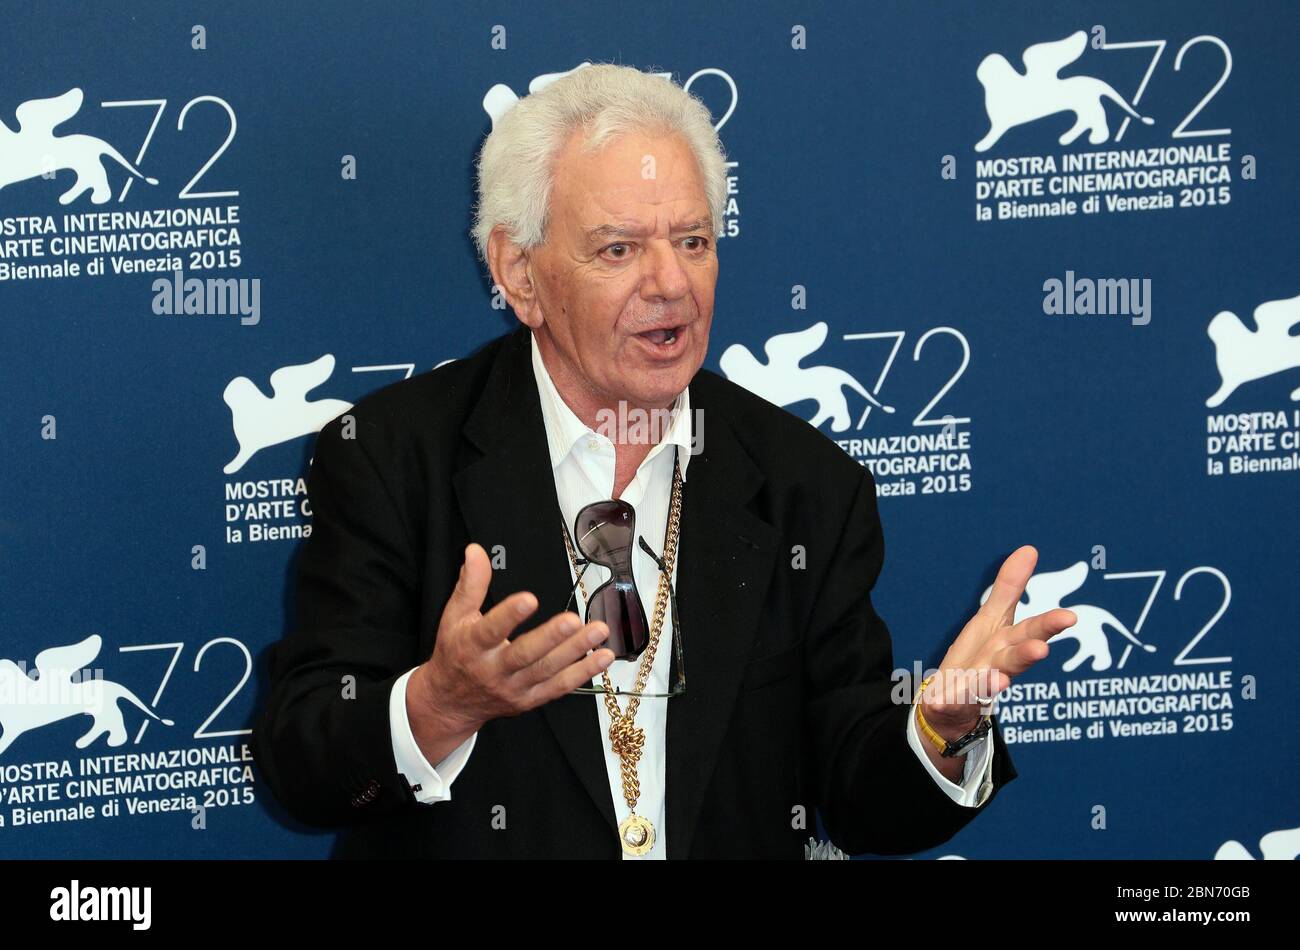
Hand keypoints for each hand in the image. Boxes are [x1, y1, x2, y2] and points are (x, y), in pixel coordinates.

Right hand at [406, 543, 614, 762]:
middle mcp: (494, 670)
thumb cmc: (456, 653)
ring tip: (598, 631)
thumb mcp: (454, 617)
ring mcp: (515, 687)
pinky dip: (583, 673)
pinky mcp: (531, 699)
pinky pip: (560, 687)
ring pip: (548, 670)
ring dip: (575, 651)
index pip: (490, 631)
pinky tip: (603, 657)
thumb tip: (476, 551)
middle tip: (573, 619)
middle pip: (524, 654)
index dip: (509, 615)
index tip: (529, 599)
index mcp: (473, 647)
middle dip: (551, 638)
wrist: (452, 701)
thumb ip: (470, 584)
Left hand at [921, 545, 1076, 740]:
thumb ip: (1010, 587)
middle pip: (1014, 658)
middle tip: (1041, 649)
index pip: (1031, 631)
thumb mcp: (993, 618)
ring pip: (985, 683)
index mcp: (1007, 643)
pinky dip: (947, 700)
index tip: (1070, 617)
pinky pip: (949, 702)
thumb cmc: (979, 658)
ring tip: (1000, 680)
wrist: (952, 705)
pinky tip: (939, 699)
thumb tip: (1029, 548)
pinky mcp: (951, 703)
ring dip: (992, 681)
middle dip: (1028, 653)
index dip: (1049, 624)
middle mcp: (996, 667)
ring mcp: (974, 687)